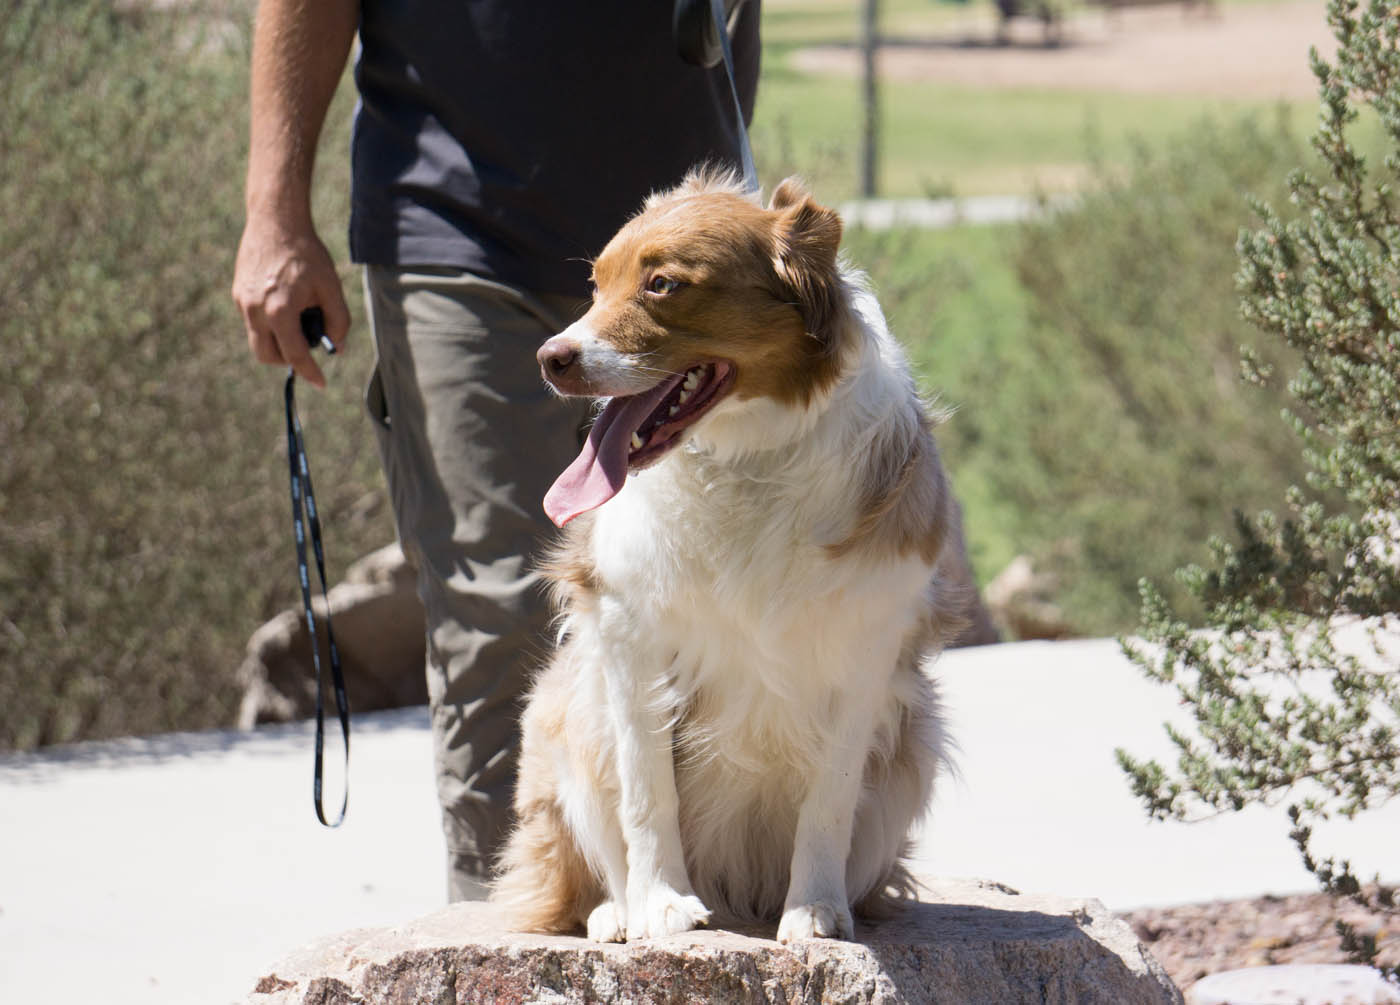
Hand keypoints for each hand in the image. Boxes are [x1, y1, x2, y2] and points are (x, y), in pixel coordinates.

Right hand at [232, 214, 349, 388]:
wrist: (276, 221)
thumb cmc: (307, 254)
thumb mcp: (331, 287)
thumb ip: (337, 321)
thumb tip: (336, 347)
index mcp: (279, 311)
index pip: (295, 355)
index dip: (310, 372)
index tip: (321, 383)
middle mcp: (255, 310)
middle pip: (267, 355)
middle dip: (288, 360)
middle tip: (307, 347)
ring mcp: (242, 302)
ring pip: (257, 340)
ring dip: (278, 341)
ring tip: (297, 319)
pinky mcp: (238, 293)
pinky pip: (253, 321)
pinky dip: (269, 324)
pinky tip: (285, 302)